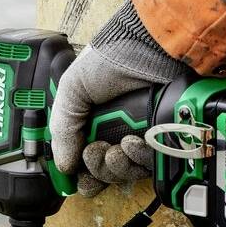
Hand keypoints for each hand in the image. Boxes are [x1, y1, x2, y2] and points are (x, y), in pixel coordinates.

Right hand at [49, 0, 188, 196]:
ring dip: (116, 166)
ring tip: (116, 149)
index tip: (74, 178)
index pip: (82, 159)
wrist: (149, 48)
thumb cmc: (111, 59)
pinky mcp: (163, 138)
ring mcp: (140, 136)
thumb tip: (63, 166)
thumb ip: (63, 128)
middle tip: (96, 151)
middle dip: (97, 168)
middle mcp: (115, 131)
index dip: (79, 173)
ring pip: (126, 172)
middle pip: (104, 172)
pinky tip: (133, 143)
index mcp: (91, 121)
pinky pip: (149, 163)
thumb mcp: (72, 89)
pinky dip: (138, 158)